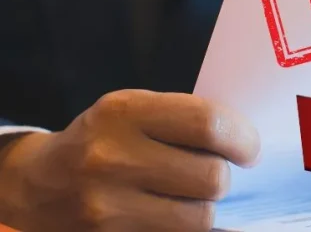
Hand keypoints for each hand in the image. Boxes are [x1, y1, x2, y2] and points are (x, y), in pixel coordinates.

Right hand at [0, 90, 259, 230]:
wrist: (39, 185)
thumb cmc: (105, 140)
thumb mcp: (135, 111)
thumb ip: (185, 119)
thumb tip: (249, 143)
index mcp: (124, 112)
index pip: (208, 124)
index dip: (243, 139)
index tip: (249, 149)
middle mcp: (111, 158)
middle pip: (211, 177)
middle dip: (226, 176)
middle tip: (220, 173)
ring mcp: (106, 207)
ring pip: (201, 218)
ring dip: (207, 208)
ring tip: (193, 196)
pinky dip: (189, 230)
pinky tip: (178, 214)